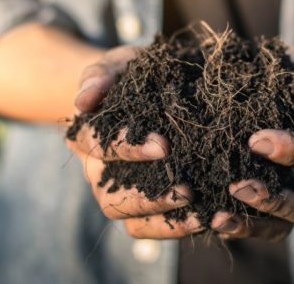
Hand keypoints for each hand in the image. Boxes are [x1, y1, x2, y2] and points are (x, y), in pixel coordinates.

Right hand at [66, 46, 202, 237]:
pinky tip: (210, 218)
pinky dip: (177, 228)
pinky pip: (150, 228)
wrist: (151, 89)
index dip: (127, 148)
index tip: (163, 145)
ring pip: (129, 218)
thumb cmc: (133, 75)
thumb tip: (83, 101)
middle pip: (109, 195)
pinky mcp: (143, 208)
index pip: (97, 146)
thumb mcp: (119, 64)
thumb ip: (101, 75)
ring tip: (199, 210)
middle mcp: (97, 171)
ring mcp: (119, 193)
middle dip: (147, 194)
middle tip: (185, 187)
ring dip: (164, 216)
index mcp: (86, 136)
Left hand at [213, 45, 293, 240]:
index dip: (292, 152)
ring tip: (219, 217)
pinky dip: (240, 227)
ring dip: (253, 224)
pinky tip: (213, 220)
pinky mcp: (274, 203)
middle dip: (274, 199)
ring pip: (285, 225)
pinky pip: (262, 227)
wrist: (287, 80)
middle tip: (237, 186)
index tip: (256, 140)